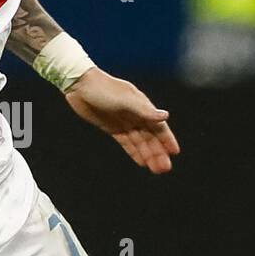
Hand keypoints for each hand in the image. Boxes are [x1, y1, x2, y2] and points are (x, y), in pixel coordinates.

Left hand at [64, 68, 179, 173]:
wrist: (80, 85)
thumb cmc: (104, 89)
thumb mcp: (125, 100)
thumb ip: (144, 110)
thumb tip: (165, 116)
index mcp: (142, 106)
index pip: (158, 126)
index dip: (167, 139)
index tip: (175, 152)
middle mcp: (136, 115)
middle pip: (150, 137)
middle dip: (158, 152)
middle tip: (165, 169)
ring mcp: (124, 122)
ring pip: (140, 142)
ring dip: (148, 155)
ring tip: (156, 170)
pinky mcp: (112, 128)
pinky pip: (127, 143)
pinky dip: (134, 152)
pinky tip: (141, 162)